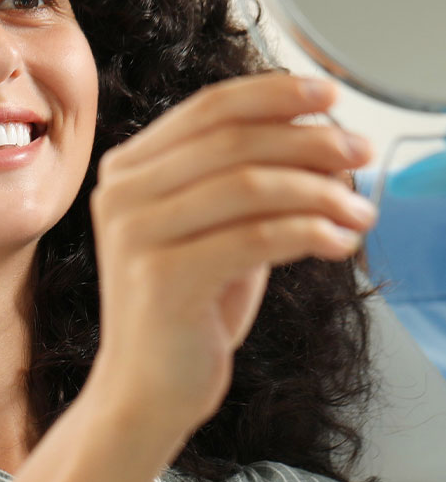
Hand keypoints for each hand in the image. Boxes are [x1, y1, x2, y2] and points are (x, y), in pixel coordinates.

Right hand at [83, 72, 376, 440]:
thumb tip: (327, 141)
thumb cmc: (187, 306)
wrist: (147, 387)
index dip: (274, 94)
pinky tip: (340, 241)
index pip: (208, 108)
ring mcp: (134, 235)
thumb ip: (252, 182)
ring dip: (320, 191)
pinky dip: (309, 233)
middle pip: (232, 140)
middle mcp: (121, 194)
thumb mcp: (216, 229)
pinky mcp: (160, 279)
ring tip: (360, 210)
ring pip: (249, 185)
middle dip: (309, 140)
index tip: (328, 97)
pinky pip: (254, 238)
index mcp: (127, 170)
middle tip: (360, 152)